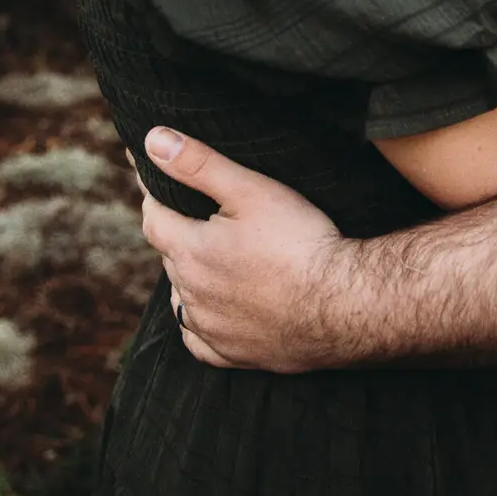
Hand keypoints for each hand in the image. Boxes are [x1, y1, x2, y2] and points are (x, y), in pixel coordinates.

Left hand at [137, 128, 345, 370]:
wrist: (343, 304)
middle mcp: (191, 295)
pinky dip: (201, 324)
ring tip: (209, 260)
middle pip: (171, 258)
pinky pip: (201, 341)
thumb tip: (152, 140)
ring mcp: (212, 330)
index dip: (155, 198)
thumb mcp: (251, 190)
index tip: (158, 184)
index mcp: (190, 252)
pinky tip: (214, 313)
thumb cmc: (300, 241)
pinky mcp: (235, 355)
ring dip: (189, 279)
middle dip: (178, 235)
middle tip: (195, 216)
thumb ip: (199, 165)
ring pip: (183, 300)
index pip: (154, 220)